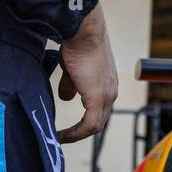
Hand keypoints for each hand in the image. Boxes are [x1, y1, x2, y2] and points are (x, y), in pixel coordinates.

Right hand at [56, 3, 118, 143]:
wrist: (84, 34)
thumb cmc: (77, 45)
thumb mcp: (73, 69)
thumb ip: (71, 84)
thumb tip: (66, 97)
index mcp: (107, 85)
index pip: (99, 111)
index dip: (83, 122)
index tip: (67, 129)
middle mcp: (111, 92)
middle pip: (98, 121)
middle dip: (80, 131)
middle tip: (62, 137)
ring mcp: (107, 95)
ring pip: (95, 125)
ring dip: (77, 134)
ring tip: (60, 138)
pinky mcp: (98, 98)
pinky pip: (90, 125)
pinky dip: (76, 133)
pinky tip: (62, 136)